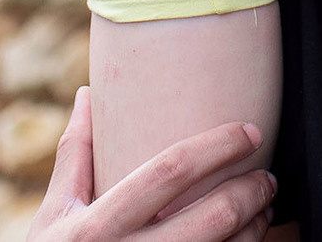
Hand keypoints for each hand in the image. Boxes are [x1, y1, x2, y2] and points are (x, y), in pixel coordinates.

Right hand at [29, 87, 277, 241]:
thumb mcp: (54, 214)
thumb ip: (76, 156)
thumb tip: (87, 94)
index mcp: (99, 225)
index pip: (169, 172)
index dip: (217, 147)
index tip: (249, 132)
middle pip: (213, 217)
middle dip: (251, 191)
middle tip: (266, 177)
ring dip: (256, 226)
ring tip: (262, 208)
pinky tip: (248, 240)